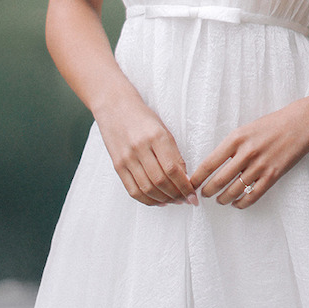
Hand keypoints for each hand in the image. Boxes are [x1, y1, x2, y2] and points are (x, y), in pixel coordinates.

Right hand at [94, 87, 196, 205]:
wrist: (114, 106)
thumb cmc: (143, 117)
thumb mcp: (163, 129)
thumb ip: (173, 153)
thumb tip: (184, 178)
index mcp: (156, 136)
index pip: (173, 169)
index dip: (185, 186)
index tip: (193, 195)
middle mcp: (140, 148)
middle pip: (161, 181)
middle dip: (176, 195)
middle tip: (186, 200)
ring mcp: (127, 158)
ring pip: (147, 188)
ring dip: (164, 199)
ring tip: (174, 201)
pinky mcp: (117, 165)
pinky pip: (133, 190)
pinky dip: (147, 200)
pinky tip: (158, 201)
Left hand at [190, 101, 308, 207]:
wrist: (299, 124)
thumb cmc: (271, 125)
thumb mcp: (245, 129)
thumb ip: (230, 146)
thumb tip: (213, 164)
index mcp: (236, 139)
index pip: (209, 163)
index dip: (197, 177)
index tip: (191, 184)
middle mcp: (246, 153)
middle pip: (219, 180)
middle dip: (208, 191)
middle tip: (203, 195)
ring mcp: (260, 166)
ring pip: (234, 190)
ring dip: (224, 199)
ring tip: (220, 200)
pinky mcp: (273, 176)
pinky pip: (253, 195)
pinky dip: (242, 203)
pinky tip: (237, 203)